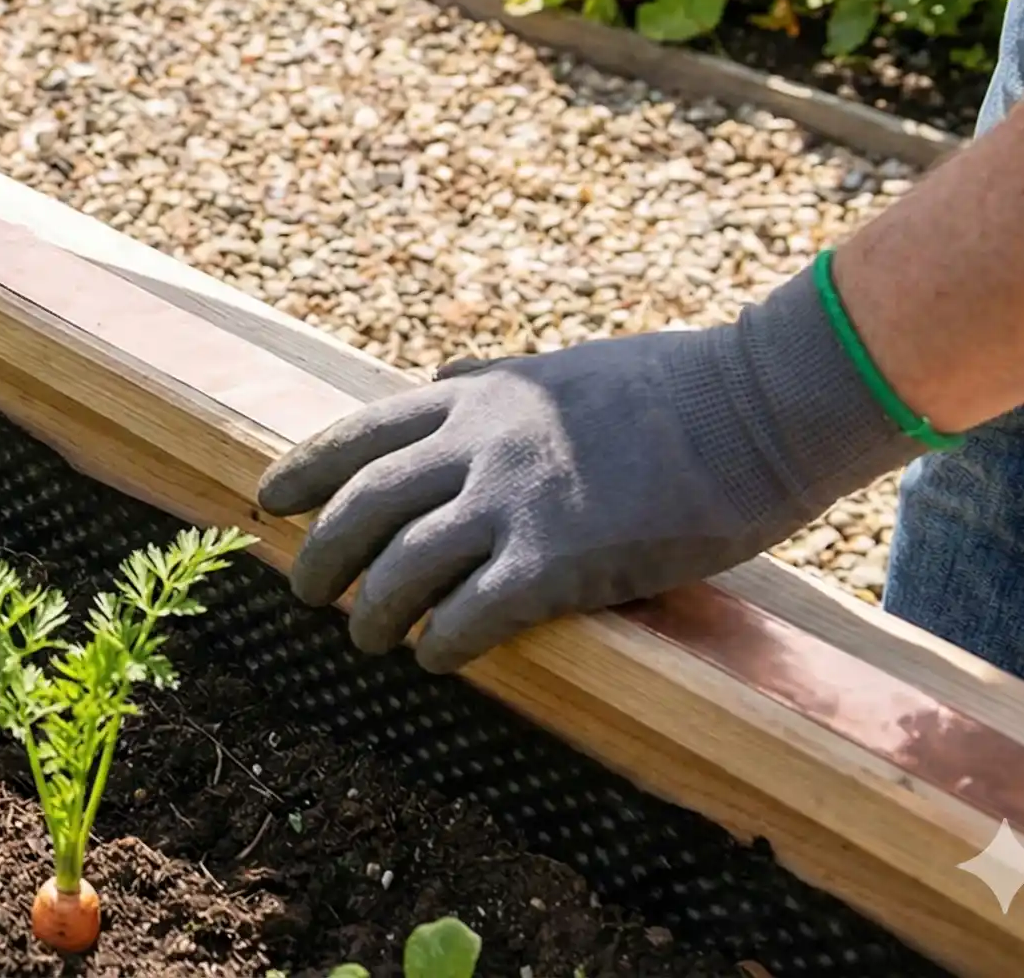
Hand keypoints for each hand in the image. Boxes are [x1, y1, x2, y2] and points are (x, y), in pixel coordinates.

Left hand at [255, 271, 911, 671]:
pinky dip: (441, 643)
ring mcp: (513, 504)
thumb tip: (446, 371)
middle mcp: (476, 447)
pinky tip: (437, 658)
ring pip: (399, 568)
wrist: (756, 405)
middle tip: (303, 591)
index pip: (356, 434)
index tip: (267, 498)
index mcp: (473, 398)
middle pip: (358, 507)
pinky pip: (471, 615)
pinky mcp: (560, 561)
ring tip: (368, 638)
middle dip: (318, 555)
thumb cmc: (671, 386)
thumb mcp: (558, 364)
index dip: (301, 470)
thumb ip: (492, 376)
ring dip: (371, 612)